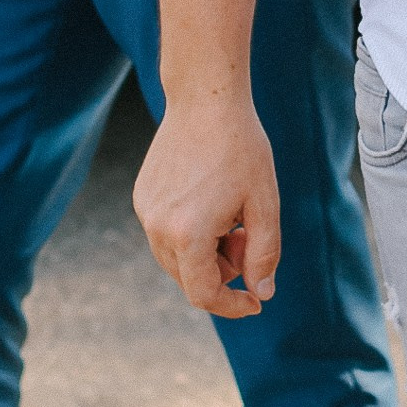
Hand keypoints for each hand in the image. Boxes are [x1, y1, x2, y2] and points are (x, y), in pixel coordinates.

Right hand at [135, 95, 282, 318]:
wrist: (205, 102)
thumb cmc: (242, 150)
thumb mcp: (264, 204)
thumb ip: (264, 255)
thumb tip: (261, 293)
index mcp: (188, 234)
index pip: (204, 294)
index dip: (232, 305)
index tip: (255, 301)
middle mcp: (158, 228)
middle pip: (190, 278)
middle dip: (224, 272)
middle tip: (248, 239)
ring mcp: (145, 212)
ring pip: (177, 258)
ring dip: (207, 254)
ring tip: (232, 219)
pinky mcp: (142, 198)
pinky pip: (166, 234)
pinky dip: (191, 234)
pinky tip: (213, 203)